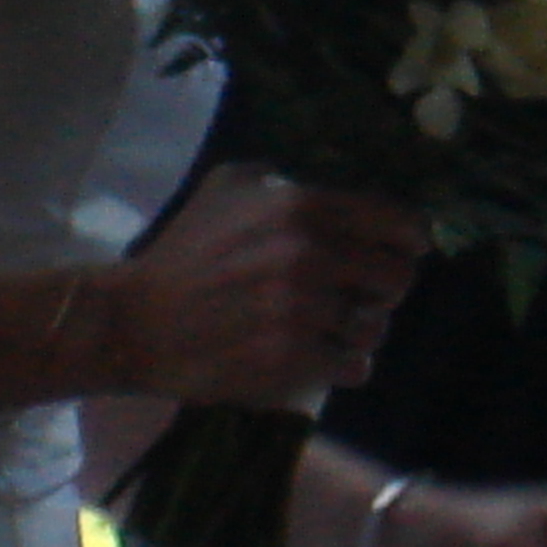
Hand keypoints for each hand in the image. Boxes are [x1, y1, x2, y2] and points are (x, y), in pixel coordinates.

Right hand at [104, 166, 426, 403]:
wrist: (137, 320)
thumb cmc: (185, 251)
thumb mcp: (229, 186)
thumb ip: (284, 179)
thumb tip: (335, 190)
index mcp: (302, 206)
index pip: (398, 222)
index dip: (408, 239)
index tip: (403, 250)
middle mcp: (310, 255)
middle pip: (398, 278)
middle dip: (384, 288)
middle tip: (360, 294)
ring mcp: (302, 312)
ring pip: (376, 328)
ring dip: (361, 330)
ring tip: (333, 329)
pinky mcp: (292, 361)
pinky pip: (353, 367)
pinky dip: (343, 365)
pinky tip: (321, 356)